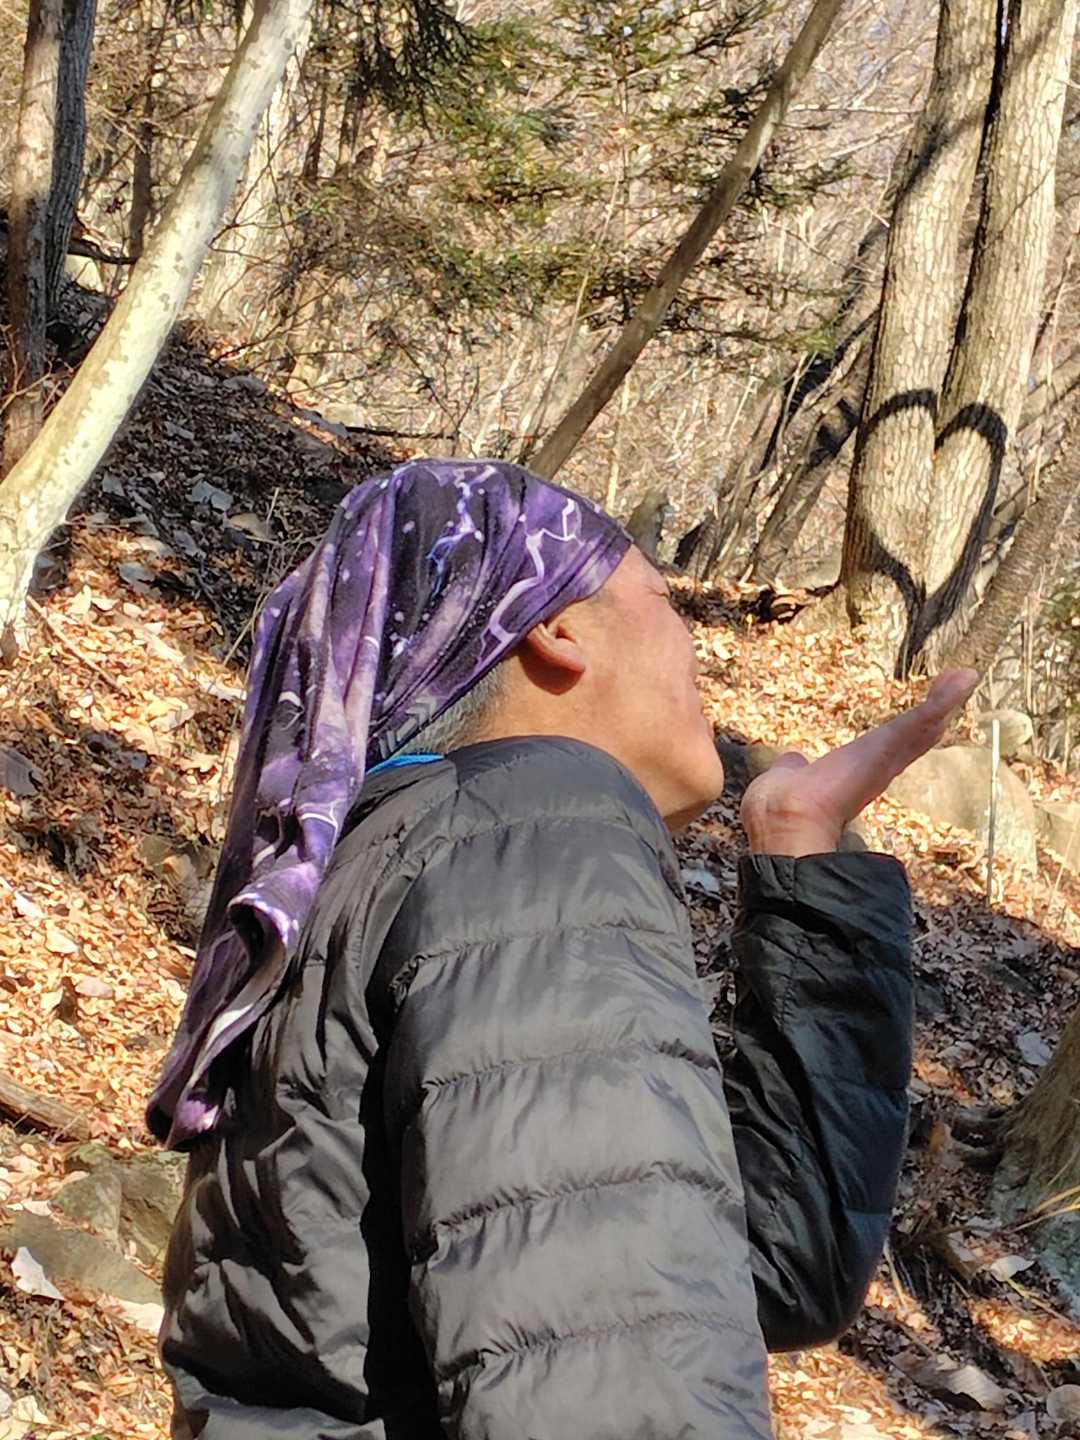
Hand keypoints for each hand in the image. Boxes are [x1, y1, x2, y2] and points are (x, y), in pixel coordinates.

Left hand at [741, 668, 979, 856]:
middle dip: (937, 710)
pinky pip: (922, 718)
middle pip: (915, 734)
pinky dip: (944, 698)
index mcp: (856, 774)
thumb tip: (793, 761)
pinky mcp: (890, 745)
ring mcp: (887, 757)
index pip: (889, 749)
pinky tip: (965, 676)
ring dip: (945, 699)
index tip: (928, 718)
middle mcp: (878, 767)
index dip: (908, 733)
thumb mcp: (789, 776)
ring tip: (966, 675)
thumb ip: (794, 768)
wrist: (789, 818)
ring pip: (922, 724)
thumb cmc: (782, 806)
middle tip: (960, 685)